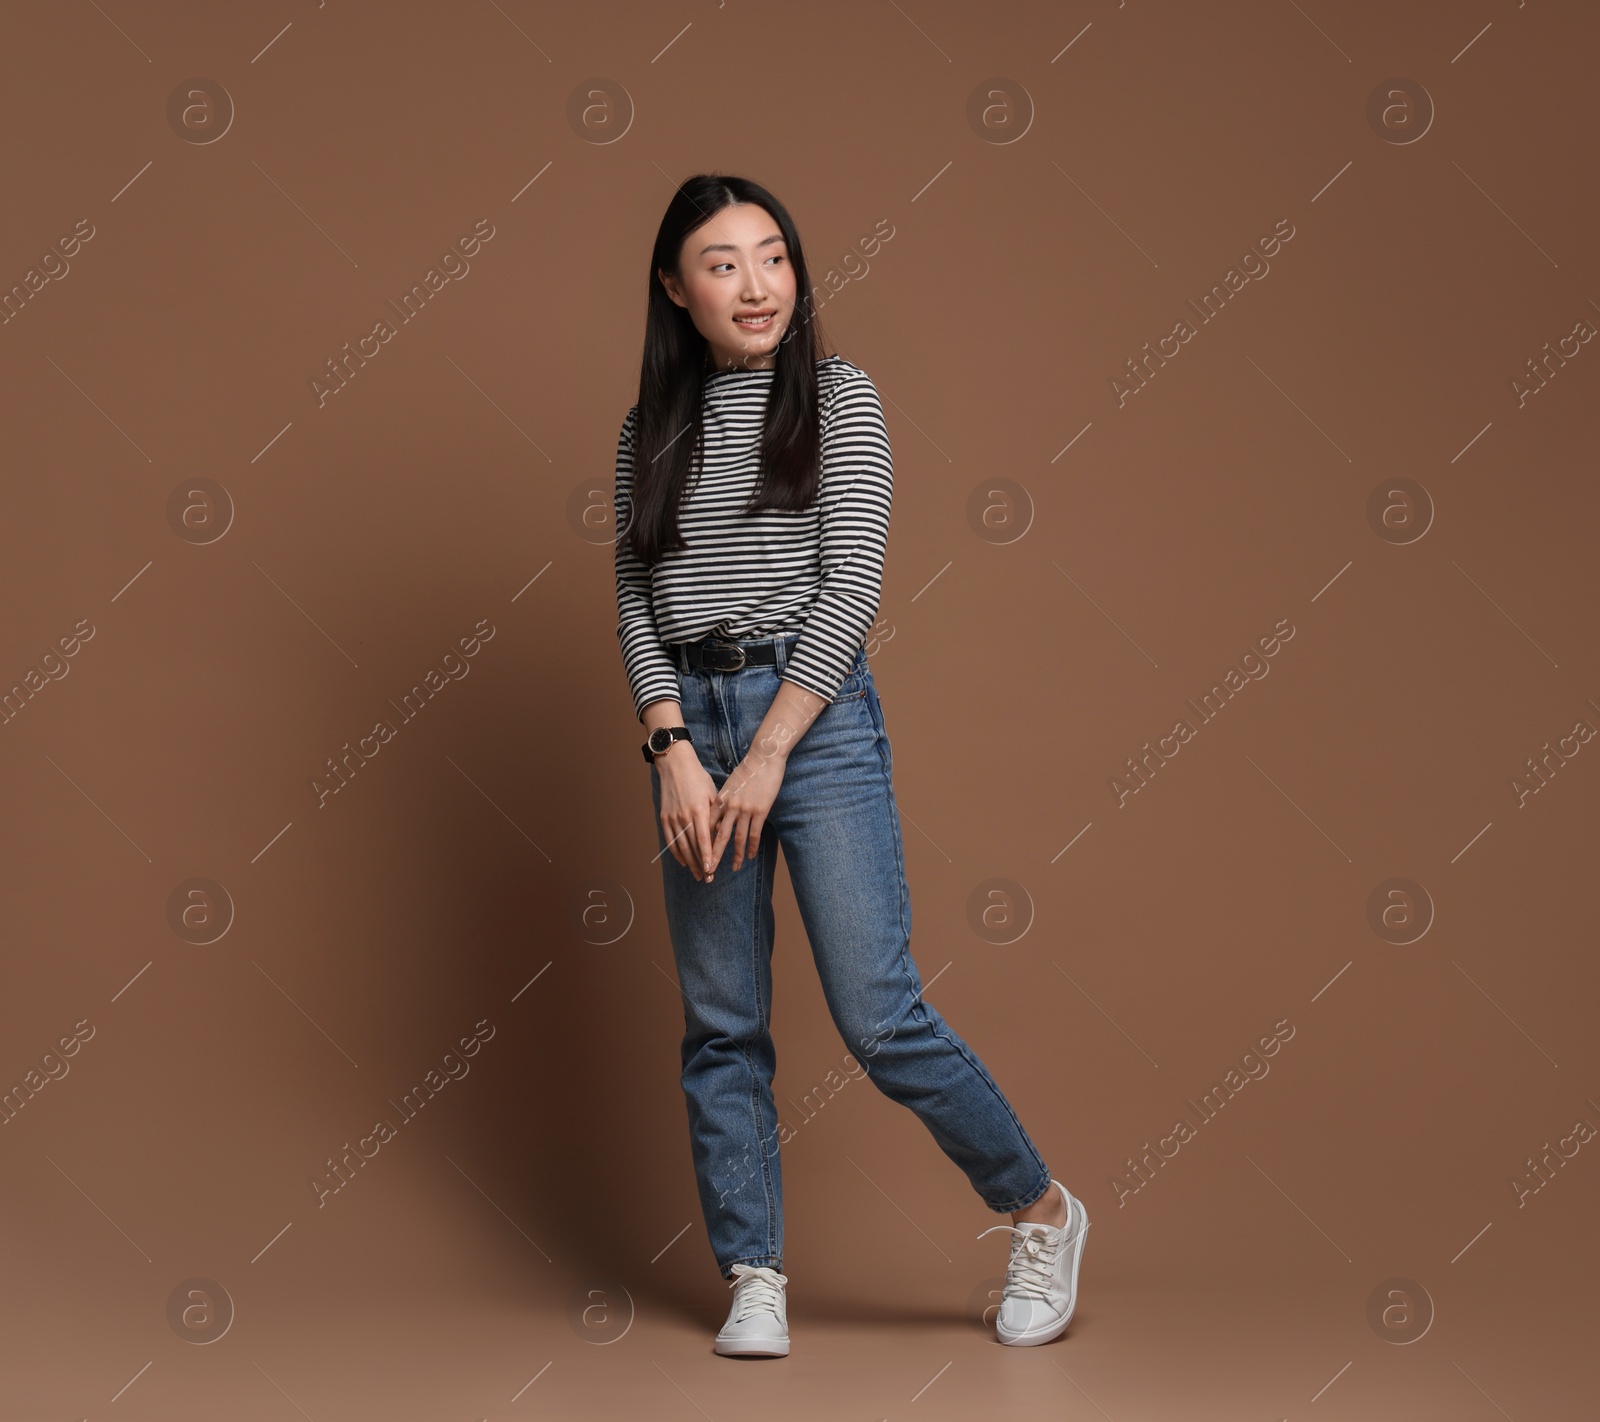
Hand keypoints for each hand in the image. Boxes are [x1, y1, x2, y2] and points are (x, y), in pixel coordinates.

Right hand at [654, 743, 721, 881]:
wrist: (675, 765)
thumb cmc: (698, 778)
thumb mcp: (713, 794)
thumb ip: (717, 816)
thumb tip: (723, 834)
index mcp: (699, 811)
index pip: (703, 839)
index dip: (707, 856)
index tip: (712, 869)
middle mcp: (684, 817)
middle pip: (692, 847)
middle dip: (701, 864)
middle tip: (708, 879)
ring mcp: (672, 818)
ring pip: (681, 846)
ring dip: (690, 863)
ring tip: (698, 874)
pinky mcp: (664, 818)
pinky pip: (670, 840)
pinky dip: (676, 853)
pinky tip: (684, 862)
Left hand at [708, 736, 789, 874]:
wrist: (763, 757)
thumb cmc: (747, 770)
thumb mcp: (729, 786)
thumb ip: (722, 803)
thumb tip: (718, 820)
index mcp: (720, 800)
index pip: (708, 826)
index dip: (703, 842)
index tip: (699, 856)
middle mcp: (729, 807)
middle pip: (719, 837)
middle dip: (713, 856)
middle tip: (709, 871)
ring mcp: (745, 809)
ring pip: (737, 838)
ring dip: (735, 856)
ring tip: (734, 868)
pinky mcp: (760, 810)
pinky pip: (754, 834)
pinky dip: (751, 847)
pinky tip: (750, 856)